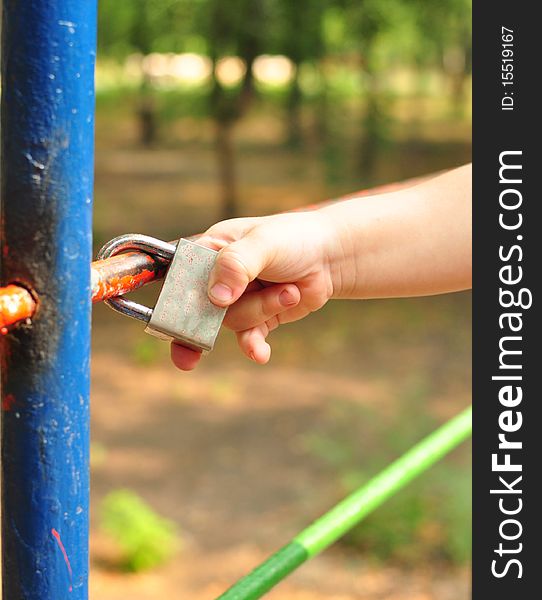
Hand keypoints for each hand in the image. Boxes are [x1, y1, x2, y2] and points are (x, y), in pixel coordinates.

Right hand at [171, 211, 339, 369]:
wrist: (329, 257)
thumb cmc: (293, 239)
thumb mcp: (263, 243)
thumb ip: (237, 264)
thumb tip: (217, 298)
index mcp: (210, 250)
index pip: (179, 274)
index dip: (174, 297)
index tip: (170, 320)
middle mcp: (218, 277)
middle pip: (201, 307)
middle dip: (209, 321)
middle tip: (202, 341)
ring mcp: (237, 300)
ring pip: (233, 321)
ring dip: (264, 309)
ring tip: (289, 290)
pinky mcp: (258, 318)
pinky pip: (248, 339)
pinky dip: (254, 346)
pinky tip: (261, 354)